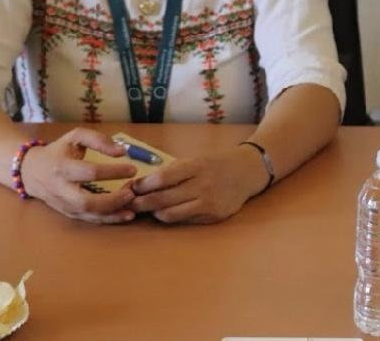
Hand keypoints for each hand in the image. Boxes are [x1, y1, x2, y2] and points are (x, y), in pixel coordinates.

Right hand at [19, 128, 137, 223]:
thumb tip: (122, 151)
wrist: (31, 171)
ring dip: (112, 213)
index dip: (113, 172)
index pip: (90, 172)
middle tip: (131, 192)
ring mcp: (63, 204)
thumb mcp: (75, 137)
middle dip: (112, 200)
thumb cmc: (58, 151)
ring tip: (133, 206)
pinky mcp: (67, 213)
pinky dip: (107, 220)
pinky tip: (124, 215)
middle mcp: (61, 189)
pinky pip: (88, 220)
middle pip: (86, 201)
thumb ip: (98, 140)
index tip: (133, 169)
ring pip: (88, 214)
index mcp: (62, 167)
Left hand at [128, 146, 266, 223]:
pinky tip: (167, 211)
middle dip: (142, 203)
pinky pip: (184, 220)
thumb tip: (143, 183)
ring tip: (147, 209)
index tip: (131, 187)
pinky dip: (172, 216)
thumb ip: (173, 171)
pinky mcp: (213, 217)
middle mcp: (203, 186)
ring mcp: (209, 203)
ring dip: (155, 212)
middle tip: (130, 203)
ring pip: (170, 214)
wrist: (248, 171)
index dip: (143, 185)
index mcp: (197, 166)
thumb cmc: (217, 163)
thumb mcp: (197, 159)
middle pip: (163, 199)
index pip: (162, 179)